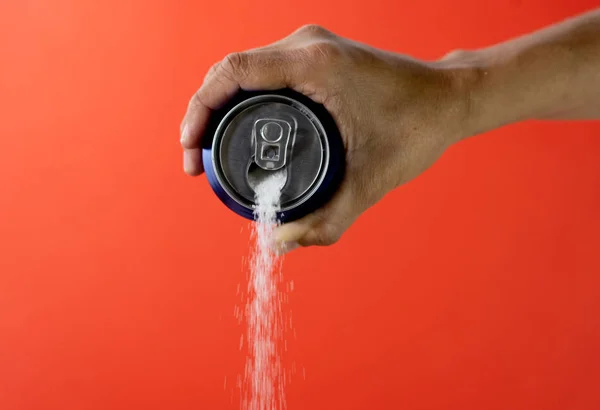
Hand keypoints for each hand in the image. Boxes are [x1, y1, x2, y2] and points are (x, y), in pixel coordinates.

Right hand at [180, 25, 471, 251]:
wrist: (448, 99)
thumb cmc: (417, 128)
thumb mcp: (370, 181)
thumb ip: (326, 220)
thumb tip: (278, 244)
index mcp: (313, 65)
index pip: (230, 74)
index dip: (198, 111)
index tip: (190, 151)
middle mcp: (306, 47)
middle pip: (229, 72)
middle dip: (203, 114)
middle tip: (196, 162)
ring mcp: (309, 48)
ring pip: (243, 70)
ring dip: (219, 105)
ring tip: (209, 149)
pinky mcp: (314, 57)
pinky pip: (263, 72)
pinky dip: (242, 99)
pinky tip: (239, 129)